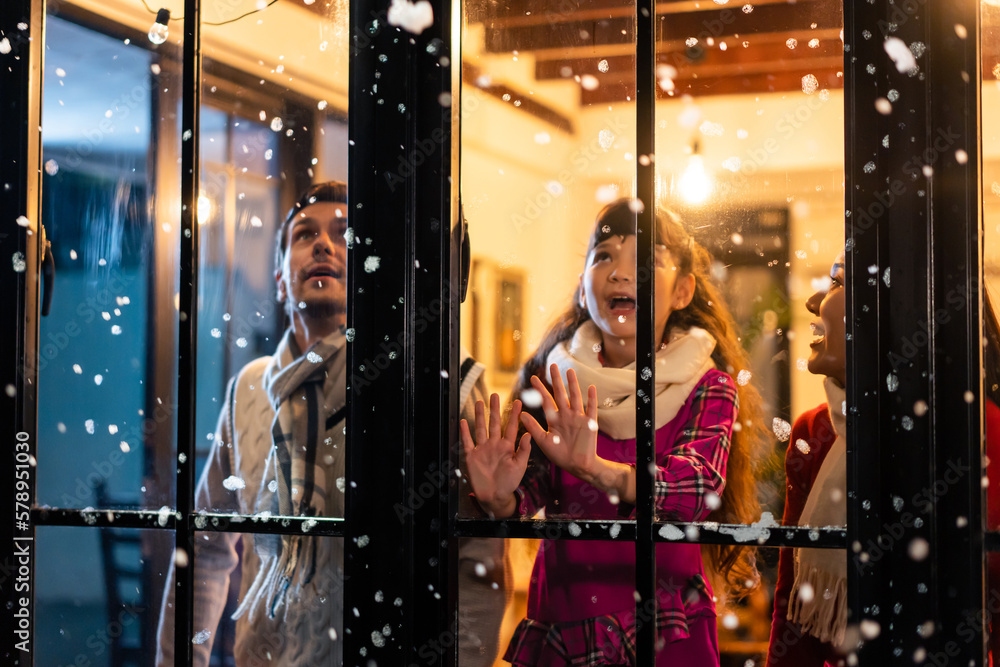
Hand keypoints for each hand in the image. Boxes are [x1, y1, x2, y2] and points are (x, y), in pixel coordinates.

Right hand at [460, 393, 530, 517]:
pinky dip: (465, 432)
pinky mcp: (472, 456)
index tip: (519, 402)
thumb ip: (524, 450)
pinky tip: (464, 421)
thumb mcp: (519, 466)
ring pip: (481, 429)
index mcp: (508, 447)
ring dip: (480, 416)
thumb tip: (528, 434)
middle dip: (494, 409)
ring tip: (479, 402)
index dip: (514, 415)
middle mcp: (495, 445)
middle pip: (494, 423)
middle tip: (495, 395)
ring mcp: (483, 449)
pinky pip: (468, 441)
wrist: (495, 496)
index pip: (511, 427)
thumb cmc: (509, 482)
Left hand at [520, 364, 635, 503]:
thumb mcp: (544, 441)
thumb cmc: (560, 455)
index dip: (540, 390)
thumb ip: (533, 427)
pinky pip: (591, 409)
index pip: (546, 401)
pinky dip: (591, 399)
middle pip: (560, 394)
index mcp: (554, 419)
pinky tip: (591, 387)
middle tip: (552, 365)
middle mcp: (566, 415)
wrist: (578, 466)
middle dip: (556, 380)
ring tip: (569, 371)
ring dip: (573, 385)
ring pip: (575, 397)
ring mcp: (578, 418)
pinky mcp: (589, 424)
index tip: (533, 378)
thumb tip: (520, 414)